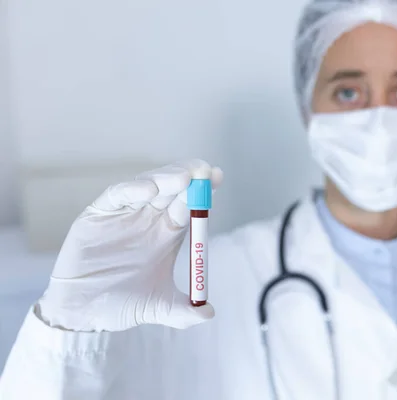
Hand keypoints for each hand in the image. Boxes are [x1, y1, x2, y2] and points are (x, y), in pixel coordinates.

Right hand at [37, 160, 222, 331]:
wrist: (82, 314)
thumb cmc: (121, 304)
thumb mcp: (158, 308)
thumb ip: (184, 312)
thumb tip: (209, 315)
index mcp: (166, 233)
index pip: (189, 204)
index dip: (203, 190)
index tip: (217, 177)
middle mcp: (148, 218)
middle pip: (172, 188)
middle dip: (189, 176)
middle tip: (204, 170)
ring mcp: (123, 214)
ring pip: (148, 186)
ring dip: (166, 179)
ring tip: (184, 177)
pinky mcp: (98, 214)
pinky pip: (116, 196)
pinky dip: (132, 190)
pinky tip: (149, 190)